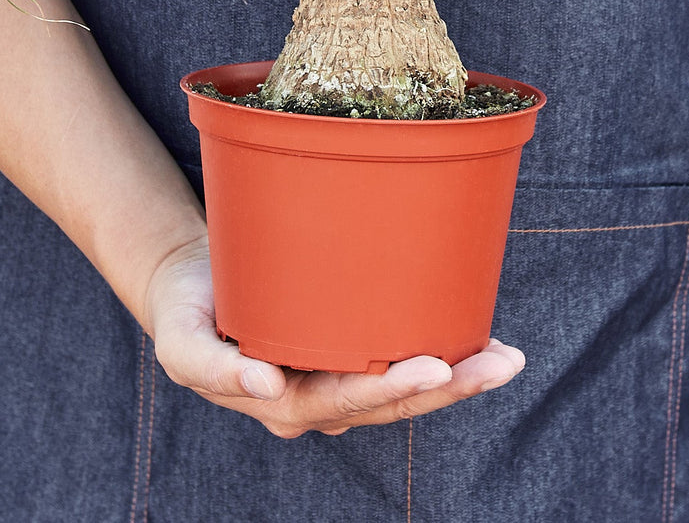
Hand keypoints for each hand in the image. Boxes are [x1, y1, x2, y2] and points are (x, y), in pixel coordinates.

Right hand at [143, 238, 525, 437]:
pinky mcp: (345, 346)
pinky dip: (441, 348)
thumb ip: (215, 368)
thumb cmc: (187, 311)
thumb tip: (264, 385)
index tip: (434, 367)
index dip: (393, 389)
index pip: (349, 401)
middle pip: (392, 401)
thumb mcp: (182, 343)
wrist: (190, 286)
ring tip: (506, 357)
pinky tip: (478, 336)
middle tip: (499, 364)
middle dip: (449, 385)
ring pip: (404, 384)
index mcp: (286, 401)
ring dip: (459, 374)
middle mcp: (320, 397)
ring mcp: (335, 374)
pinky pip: (396, 355)